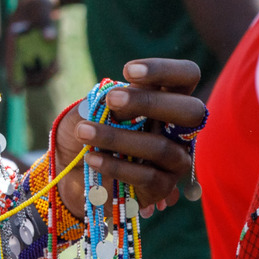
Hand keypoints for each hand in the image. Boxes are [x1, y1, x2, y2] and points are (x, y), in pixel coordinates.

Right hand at [8, 0, 66, 86]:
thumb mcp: (42, 8)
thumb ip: (45, 22)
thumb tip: (50, 38)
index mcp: (12, 36)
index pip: (9, 60)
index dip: (12, 76)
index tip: (17, 91)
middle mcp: (16, 46)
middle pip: (21, 70)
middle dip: (35, 76)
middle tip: (53, 71)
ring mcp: (25, 49)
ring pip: (31, 71)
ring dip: (43, 74)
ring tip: (57, 68)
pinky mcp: (34, 50)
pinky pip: (39, 66)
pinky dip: (47, 69)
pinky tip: (57, 66)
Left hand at [52, 58, 203, 219]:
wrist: (66, 172)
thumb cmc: (84, 131)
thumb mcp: (89, 108)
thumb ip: (107, 101)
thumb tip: (122, 100)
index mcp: (165, 98)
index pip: (187, 76)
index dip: (164, 70)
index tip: (128, 71)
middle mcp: (178, 128)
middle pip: (191, 110)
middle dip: (151, 102)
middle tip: (112, 99)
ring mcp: (174, 160)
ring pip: (161, 147)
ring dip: (119, 137)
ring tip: (84, 131)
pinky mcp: (162, 188)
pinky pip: (147, 176)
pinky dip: (116, 165)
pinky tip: (92, 157)